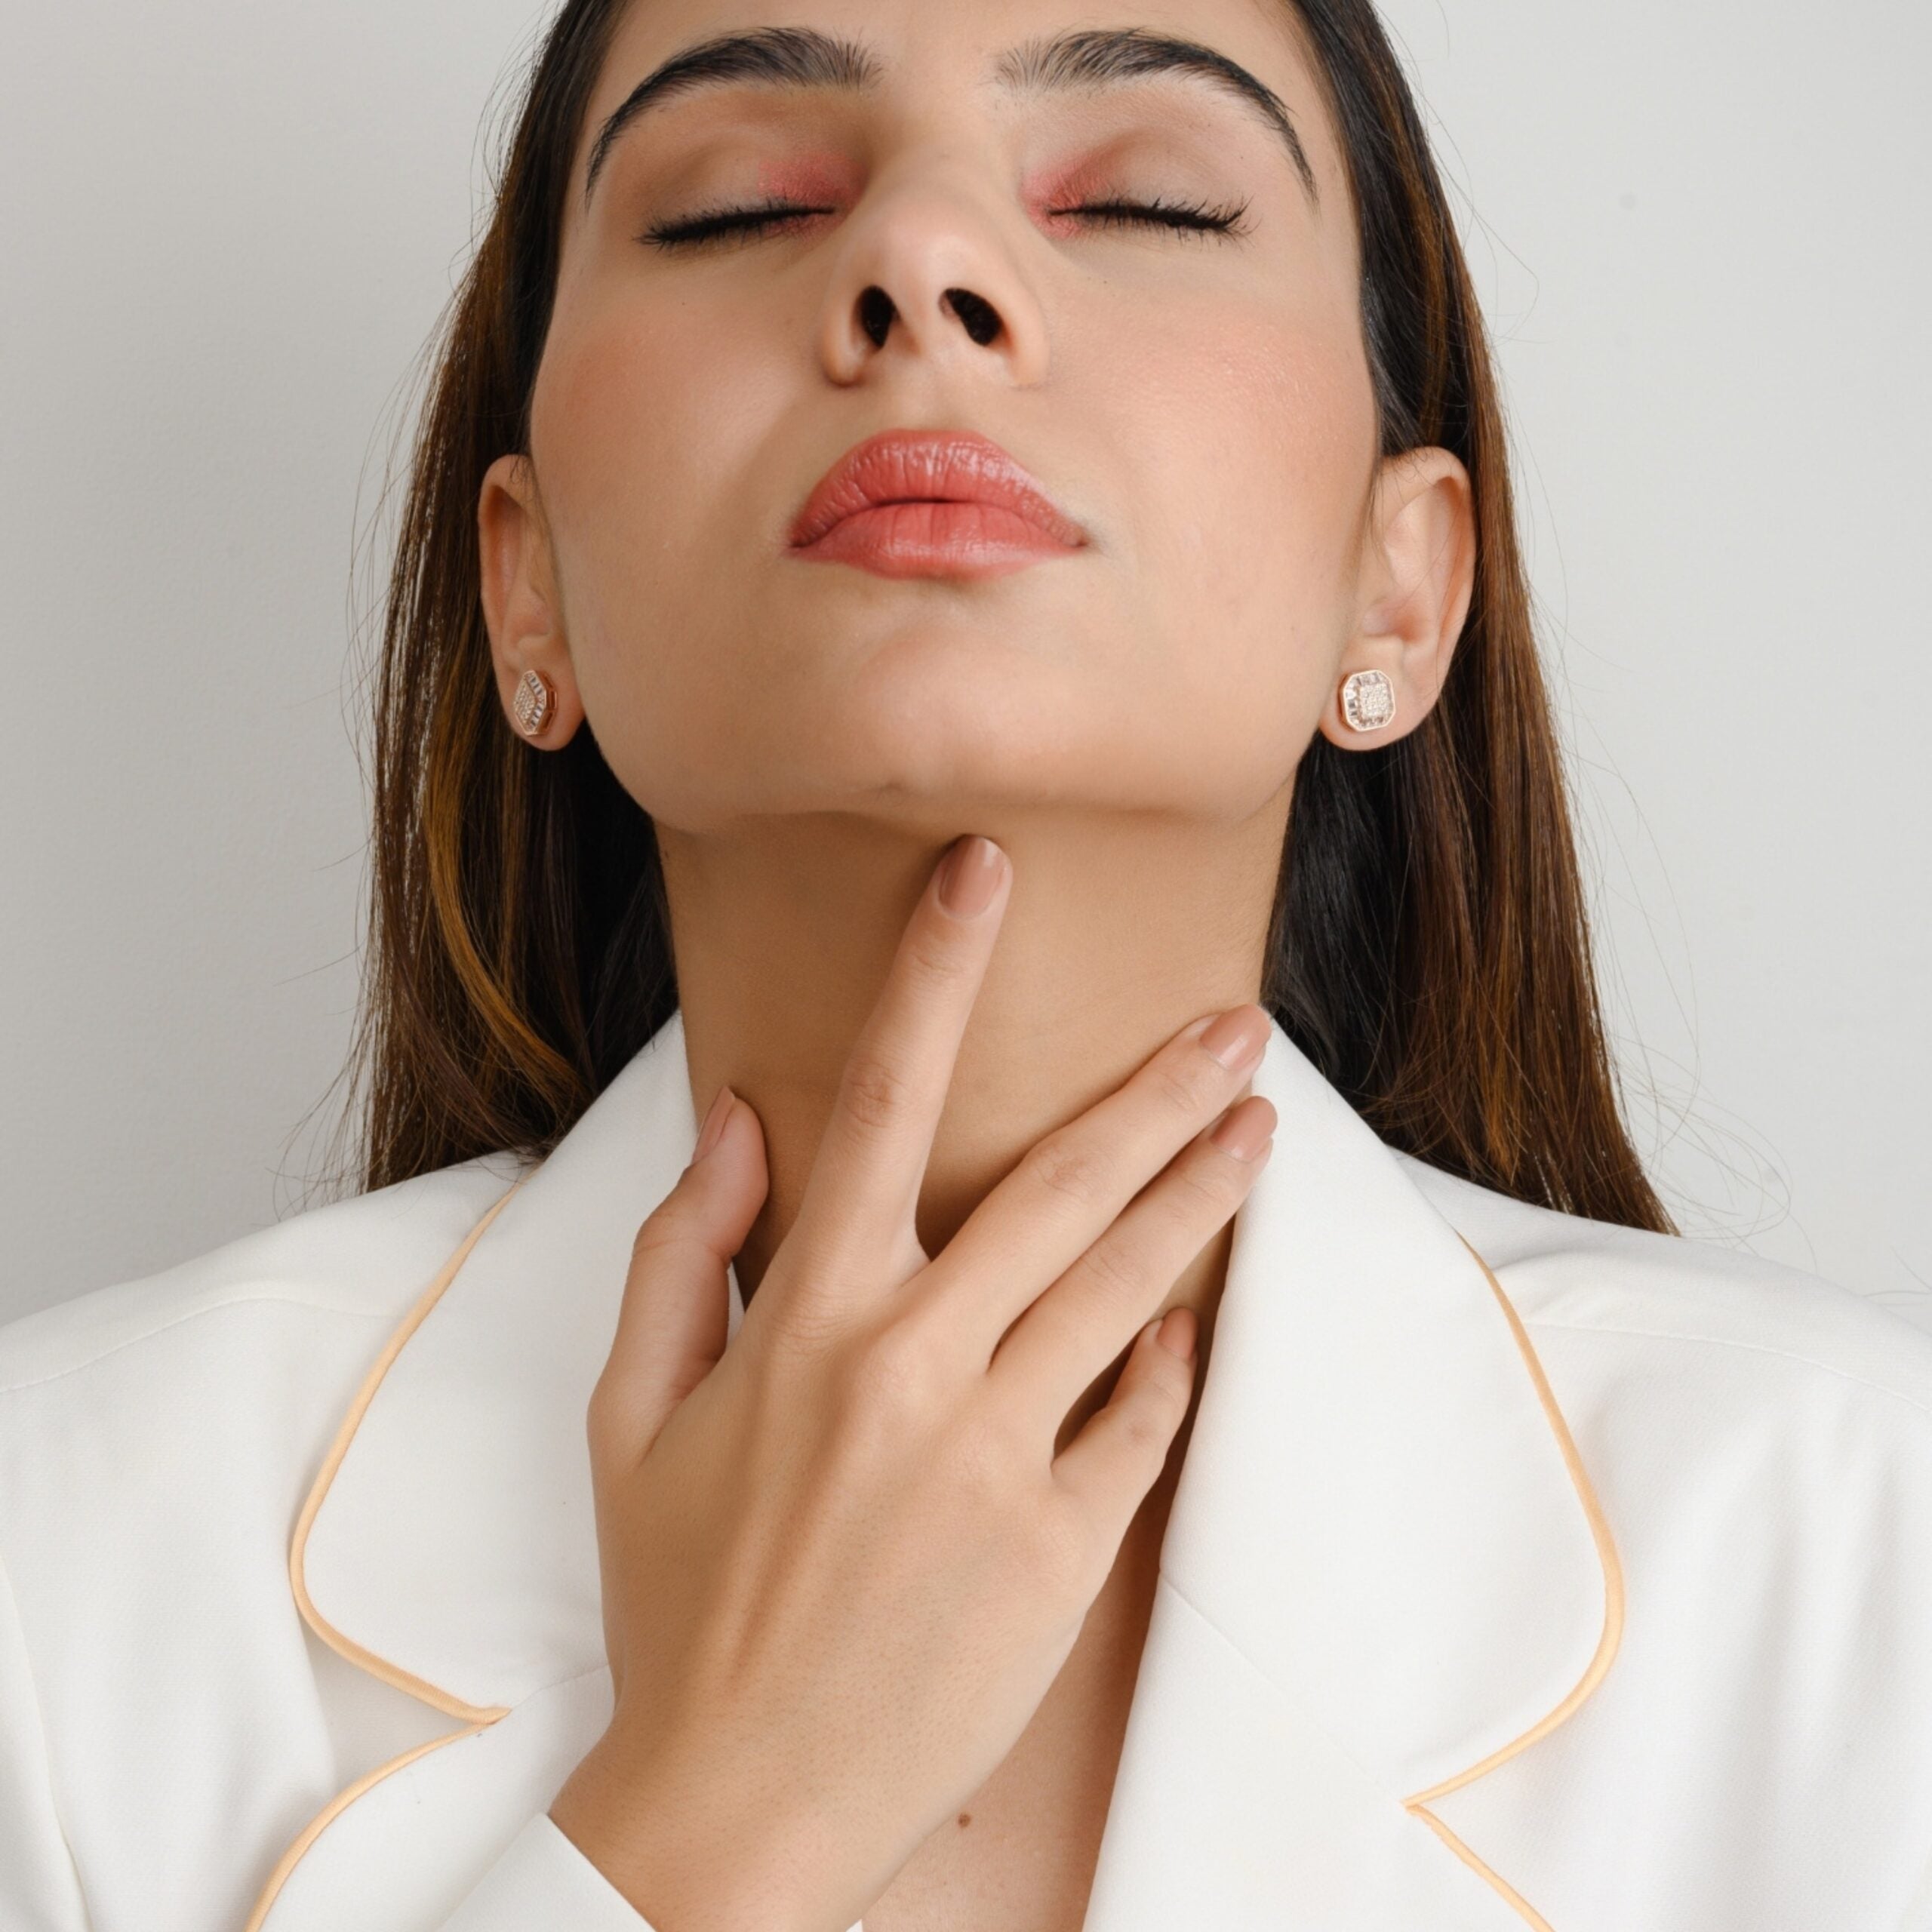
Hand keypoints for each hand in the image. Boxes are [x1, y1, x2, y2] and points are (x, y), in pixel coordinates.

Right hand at [548, 835, 1275, 1931]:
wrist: (737, 1799)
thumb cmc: (677, 1597)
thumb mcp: (629, 1417)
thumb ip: (680, 1253)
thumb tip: (741, 1122)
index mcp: (807, 1319)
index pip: (880, 1099)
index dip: (933, 970)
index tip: (982, 876)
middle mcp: (914, 1365)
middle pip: (1061, 1180)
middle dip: (1158, 1083)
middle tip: (1237, 1017)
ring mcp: (999, 1456)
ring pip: (1128, 1283)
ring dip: (1202, 1191)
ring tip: (1262, 1122)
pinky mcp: (1060, 1545)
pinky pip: (1140, 1421)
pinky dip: (1171, 1358)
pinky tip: (1195, 1314)